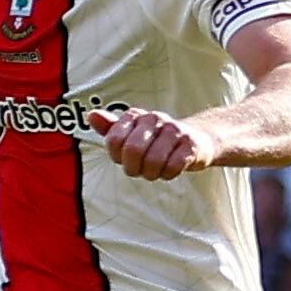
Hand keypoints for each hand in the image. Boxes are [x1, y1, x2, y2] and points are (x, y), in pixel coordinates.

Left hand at [82, 105, 219, 181]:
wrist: (198, 140)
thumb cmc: (156, 140)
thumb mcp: (131, 133)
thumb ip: (110, 128)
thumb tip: (91, 115)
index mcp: (136, 116)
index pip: (114, 140)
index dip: (117, 156)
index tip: (124, 158)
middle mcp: (155, 119)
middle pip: (132, 151)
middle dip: (133, 168)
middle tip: (138, 170)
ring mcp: (174, 131)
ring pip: (153, 162)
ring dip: (151, 173)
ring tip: (155, 170)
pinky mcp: (191, 145)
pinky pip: (173, 167)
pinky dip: (168, 175)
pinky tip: (170, 170)